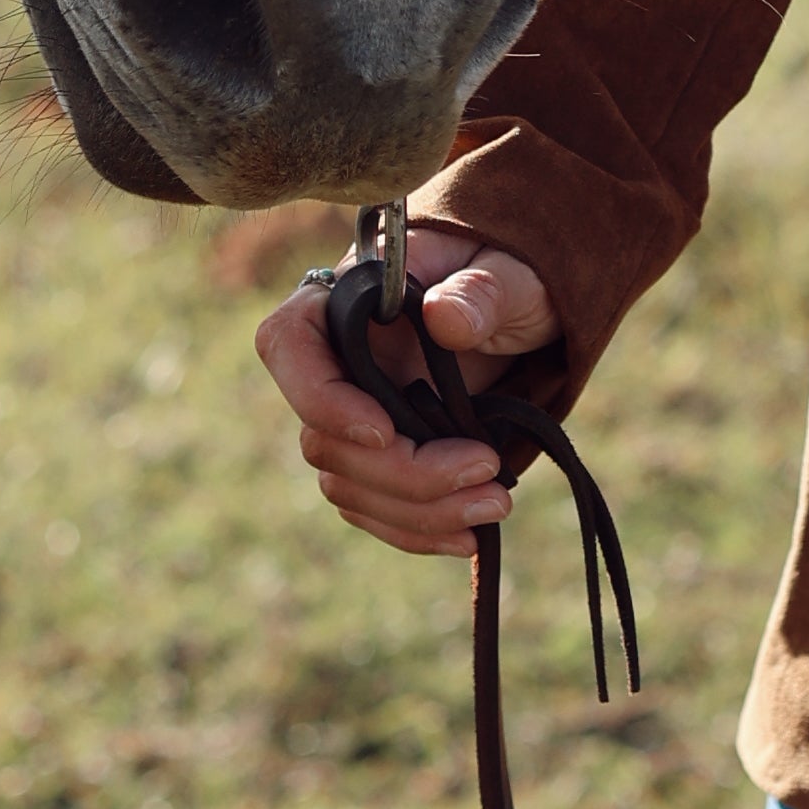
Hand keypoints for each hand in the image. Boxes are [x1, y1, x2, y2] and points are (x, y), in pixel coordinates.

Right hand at [250, 230, 558, 555]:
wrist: (520, 312)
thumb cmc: (508, 274)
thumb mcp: (511, 273)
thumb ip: (481, 290)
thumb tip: (444, 318)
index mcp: (346, 298)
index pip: (288, 343)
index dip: (322, 399)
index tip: (386, 430)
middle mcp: (332, 361)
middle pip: (324, 438)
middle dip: (404, 472)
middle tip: (485, 471)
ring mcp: (349, 415)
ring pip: (348, 484)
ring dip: (418, 510)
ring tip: (496, 505)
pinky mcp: (375, 457)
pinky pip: (374, 507)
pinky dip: (418, 529)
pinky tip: (469, 536)